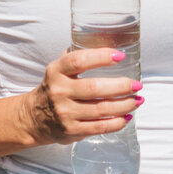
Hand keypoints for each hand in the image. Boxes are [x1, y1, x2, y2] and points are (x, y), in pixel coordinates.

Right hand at [21, 49, 142, 144]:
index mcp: (56, 71)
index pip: (78, 61)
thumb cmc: (55, 88)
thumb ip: (78, 57)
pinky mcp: (71, 131)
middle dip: (122, 86)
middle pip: (95, 88)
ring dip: (125, 105)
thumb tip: (109, 42)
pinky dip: (117, 122)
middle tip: (138, 84)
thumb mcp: (59, 70)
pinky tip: (127, 115)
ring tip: (138, 100)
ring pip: (101, 109)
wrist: (34, 118)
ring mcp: (64, 113)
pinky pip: (99, 127)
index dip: (101, 57)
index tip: (121, 56)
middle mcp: (59, 92)